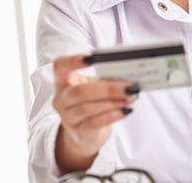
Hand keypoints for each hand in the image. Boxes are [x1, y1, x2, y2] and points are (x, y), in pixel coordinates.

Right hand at [52, 54, 138, 172]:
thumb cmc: (91, 102)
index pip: (60, 66)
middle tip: (129, 86)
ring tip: (130, 98)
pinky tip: (125, 111)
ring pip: (88, 108)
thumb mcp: (94, 86)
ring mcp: (67, 118)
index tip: (93, 58)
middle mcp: (61, 99)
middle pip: (81, 92)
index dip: (74, 61)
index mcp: (63, 80)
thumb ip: (104, 78)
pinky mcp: (79, 133)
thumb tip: (127, 75)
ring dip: (113, 102)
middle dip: (108, 89)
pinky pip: (95, 123)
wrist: (86, 131)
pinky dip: (112, 116)